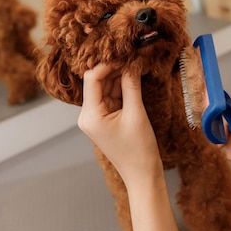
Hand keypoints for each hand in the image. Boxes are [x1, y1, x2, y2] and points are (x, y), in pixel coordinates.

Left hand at [78, 64, 161, 183]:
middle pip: (97, 82)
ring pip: (105, 88)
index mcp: (90, 115)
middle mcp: (88, 115)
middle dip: (114, 69)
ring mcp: (96, 117)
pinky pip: (111, 97)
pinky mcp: (105, 119)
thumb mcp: (136, 114)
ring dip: (119, 77)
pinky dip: (121, 88)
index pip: (92, 79)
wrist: (142, 174)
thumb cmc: (138, 150)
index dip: (107, 64)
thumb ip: (131, 86)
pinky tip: (133, 78)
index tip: (124, 56)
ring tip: (135, 65)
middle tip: (132, 57)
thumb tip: (131, 63)